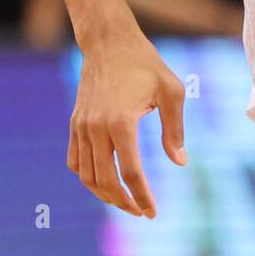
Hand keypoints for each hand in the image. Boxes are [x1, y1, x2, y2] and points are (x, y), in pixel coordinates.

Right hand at [67, 31, 186, 216]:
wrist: (109, 42)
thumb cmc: (145, 64)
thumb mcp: (171, 91)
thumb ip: (175, 129)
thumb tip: (180, 163)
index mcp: (121, 122)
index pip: (131, 172)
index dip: (142, 196)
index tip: (153, 212)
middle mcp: (96, 128)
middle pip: (105, 181)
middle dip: (124, 202)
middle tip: (141, 212)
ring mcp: (81, 127)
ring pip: (86, 175)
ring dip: (104, 194)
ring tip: (125, 202)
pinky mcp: (74, 123)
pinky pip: (75, 161)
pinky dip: (87, 177)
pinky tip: (103, 182)